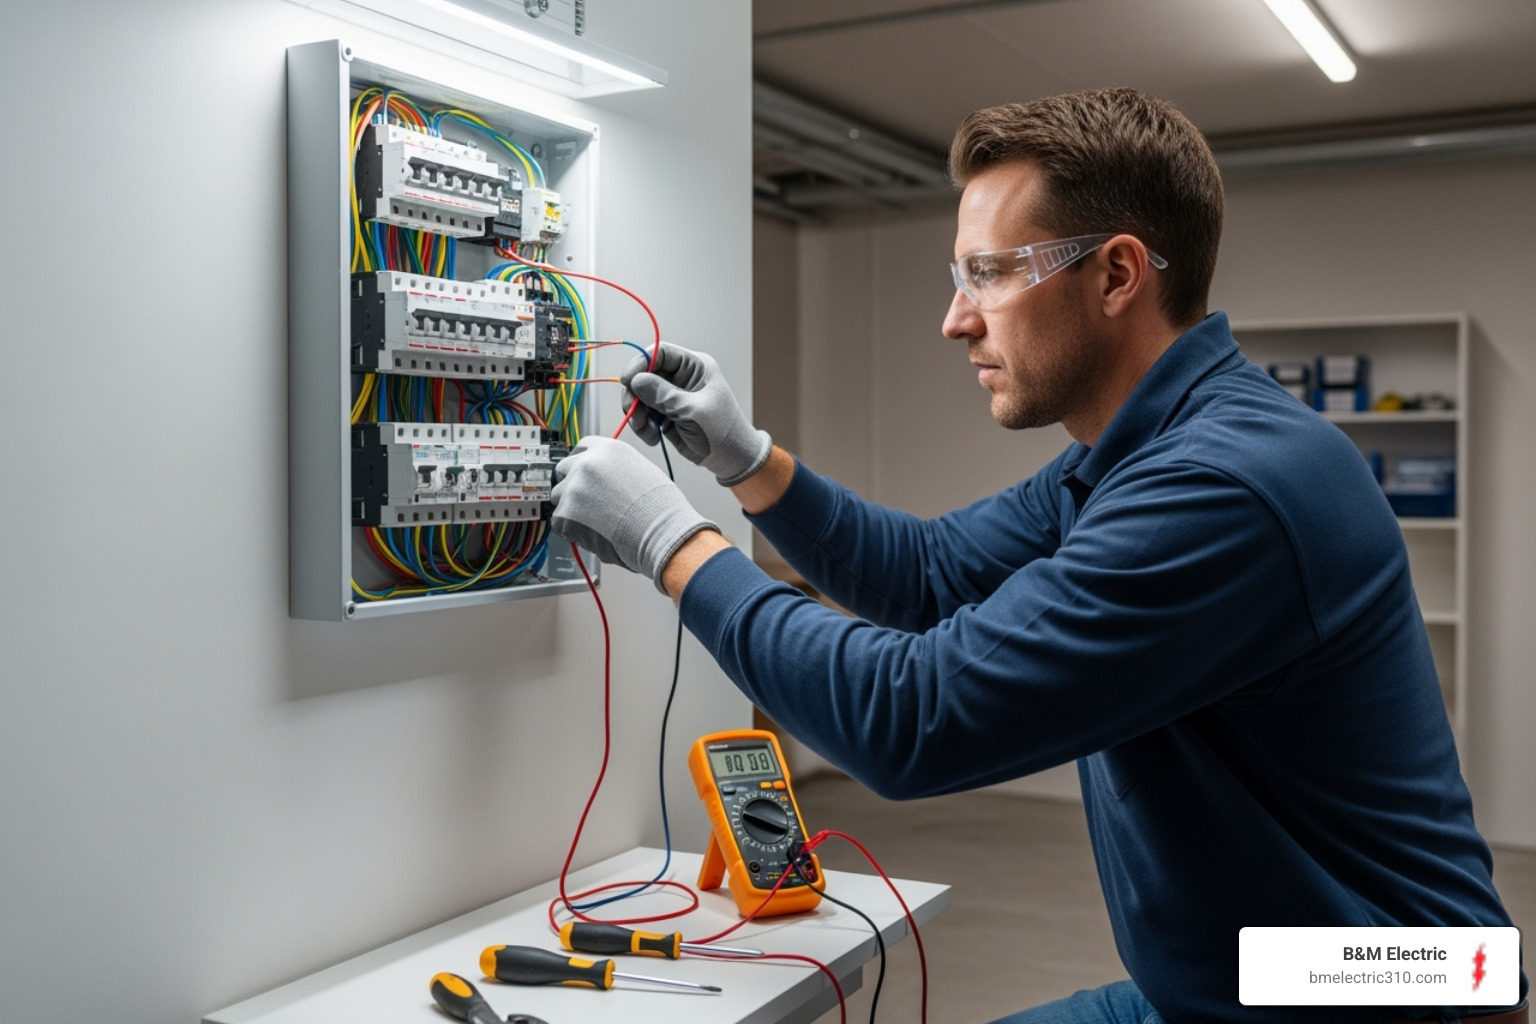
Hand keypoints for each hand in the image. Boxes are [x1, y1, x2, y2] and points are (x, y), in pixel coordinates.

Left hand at [549, 436, 717, 592]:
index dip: (583, 462)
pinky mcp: (565, 513)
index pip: (582, 447)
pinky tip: (593, 533)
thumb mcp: (641, 470)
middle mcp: (586, 463)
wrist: (658, 531)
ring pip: (560, 496)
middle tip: (587, 501)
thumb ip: (616, 469)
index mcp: (607, 449)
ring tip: (595, 521)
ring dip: (571, 508)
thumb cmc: (659, 507)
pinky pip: (559, 521)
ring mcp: (573, 488)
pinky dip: (571, 529)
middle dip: (573, 484)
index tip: (583, 473)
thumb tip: (605, 480)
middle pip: (564, 469)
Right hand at [620, 343, 771, 485]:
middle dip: (635, 395)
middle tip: (634, 415)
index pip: (661, 353)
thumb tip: (636, 380)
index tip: (627, 381)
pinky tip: (652, 438)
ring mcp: (671, 395)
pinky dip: (642, 425)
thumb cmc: (722, 431)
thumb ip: (664, 395)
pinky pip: (643, 413)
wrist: (731, 458)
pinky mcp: (664, 413)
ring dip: (637, 414)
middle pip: (644, 374)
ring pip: (640, 395)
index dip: (641, 363)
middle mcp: (681, 377)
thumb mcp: (693, 412)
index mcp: (694, 367)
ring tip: (647, 432)